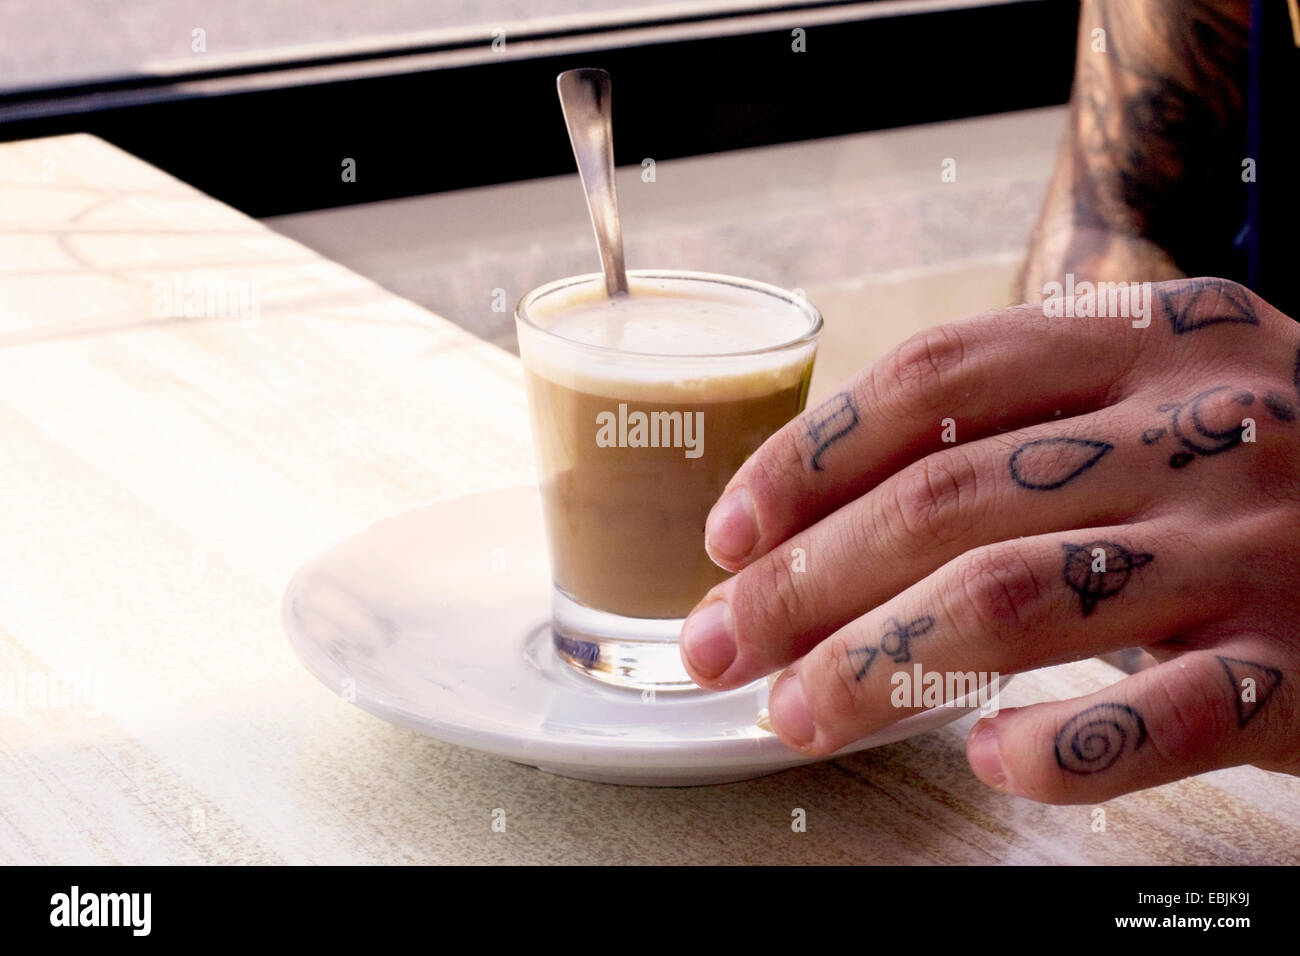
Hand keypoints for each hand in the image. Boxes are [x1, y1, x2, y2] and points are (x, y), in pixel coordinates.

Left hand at [679, 276, 1299, 802]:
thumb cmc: (1286, 460)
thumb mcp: (1177, 386)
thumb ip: (1035, 407)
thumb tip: (839, 490)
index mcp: (1156, 341)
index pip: (935, 378)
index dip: (809, 456)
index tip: (730, 531)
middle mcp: (1201, 429)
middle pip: (943, 501)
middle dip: (803, 580)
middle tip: (723, 643)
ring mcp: (1256, 548)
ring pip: (1014, 602)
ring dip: (878, 666)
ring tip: (798, 712)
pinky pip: (1163, 719)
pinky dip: (1063, 749)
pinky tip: (994, 765)